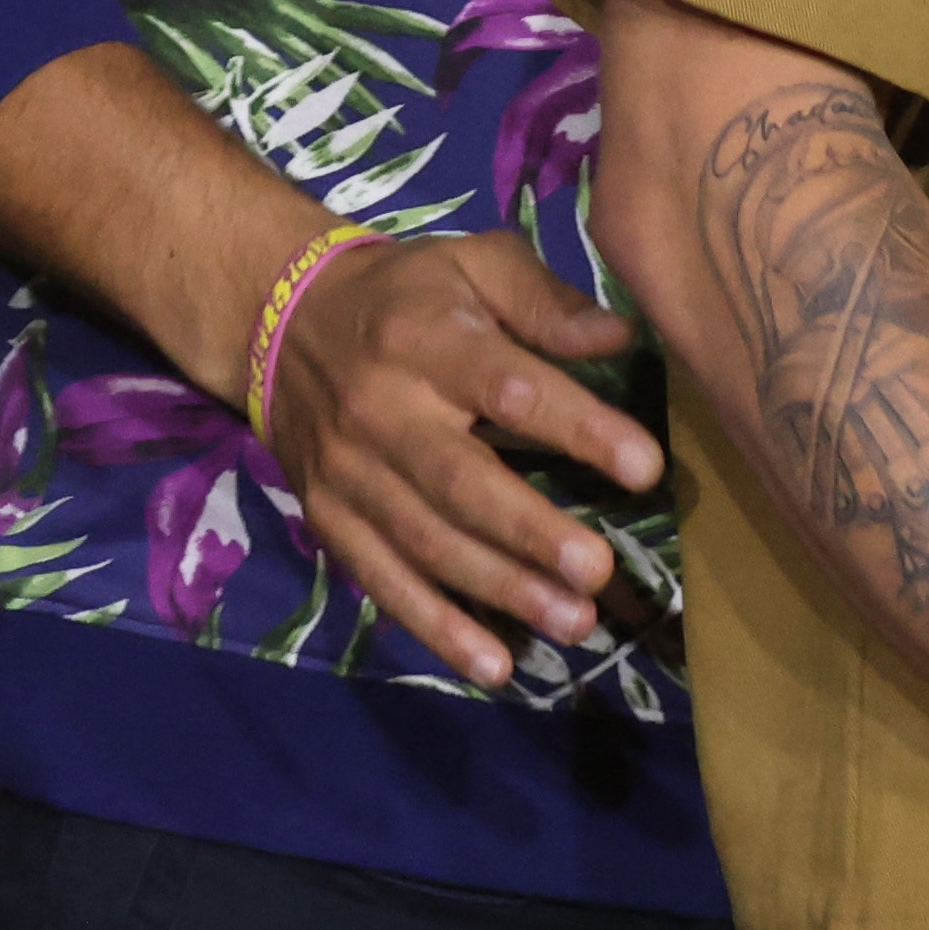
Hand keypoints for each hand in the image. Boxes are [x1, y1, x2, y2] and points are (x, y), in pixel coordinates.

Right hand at [260, 229, 662, 687]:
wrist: (282, 323)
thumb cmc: (410, 294)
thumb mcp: (475, 265)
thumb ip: (546, 302)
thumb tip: (621, 339)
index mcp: (428, 340)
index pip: (510, 389)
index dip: (579, 429)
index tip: (645, 466)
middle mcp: (383, 413)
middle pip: (459, 482)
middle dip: (531, 532)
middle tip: (598, 572)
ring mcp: (349, 475)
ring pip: (426, 544)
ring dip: (500, 591)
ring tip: (573, 622)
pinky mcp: (330, 520)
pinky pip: (385, 582)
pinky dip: (438, 629)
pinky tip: (495, 665)